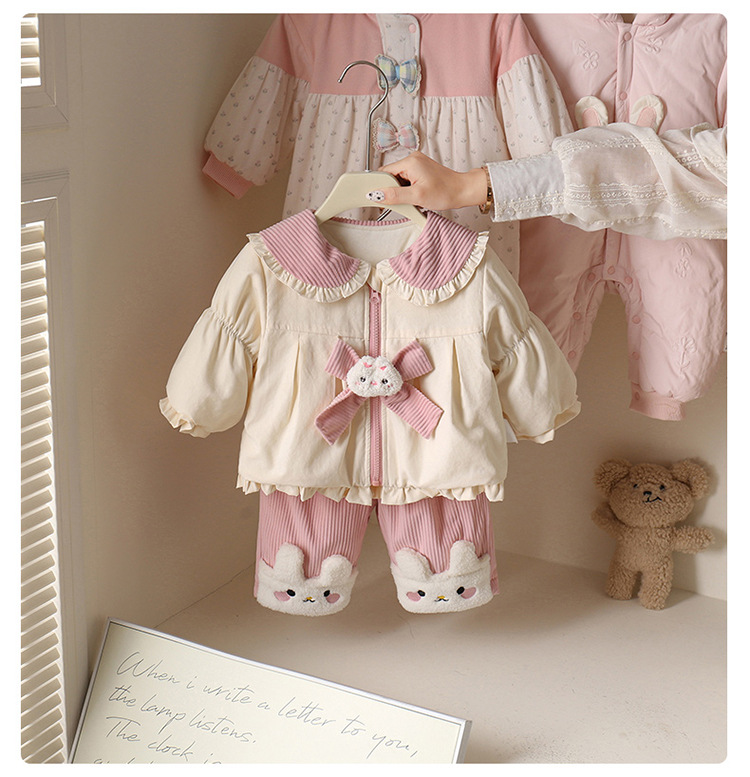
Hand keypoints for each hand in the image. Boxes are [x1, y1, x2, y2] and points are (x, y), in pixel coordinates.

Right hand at [368, 151, 486, 210]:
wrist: (462, 190)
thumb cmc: (445, 191)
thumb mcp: (417, 196)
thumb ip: (395, 195)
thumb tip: (376, 194)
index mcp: (410, 161)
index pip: (384, 172)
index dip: (379, 186)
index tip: (378, 198)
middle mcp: (412, 159)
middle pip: (390, 175)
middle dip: (391, 190)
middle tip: (398, 202)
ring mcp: (417, 163)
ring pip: (398, 178)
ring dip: (400, 191)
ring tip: (411, 199)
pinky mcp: (421, 169)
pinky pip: (406, 179)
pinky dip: (407, 189)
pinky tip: (414, 197)